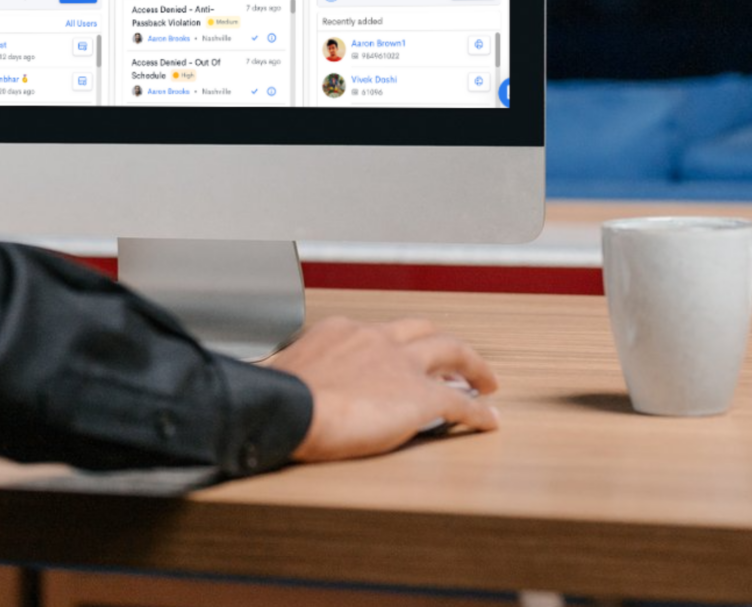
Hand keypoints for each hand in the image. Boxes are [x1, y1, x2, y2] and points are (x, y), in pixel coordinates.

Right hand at [265, 317, 499, 461]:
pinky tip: (488, 422)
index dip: (395, 345)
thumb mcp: (276, 371)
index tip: (399, 357)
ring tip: (486, 381)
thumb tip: (263, 378)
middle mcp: (377, 339)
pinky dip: (479, 412)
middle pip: (423, 330)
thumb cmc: (276, 395)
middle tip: (456, 359)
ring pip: (452, 352)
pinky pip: (461, 403)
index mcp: (343, 331)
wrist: (290, 408)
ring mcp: (402, 366)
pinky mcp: (421, 397)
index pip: (378, 332)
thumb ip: (283, 371)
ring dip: (473, 365)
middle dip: (442, 343)